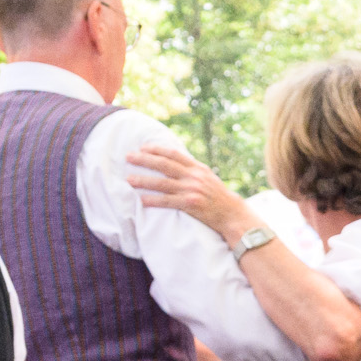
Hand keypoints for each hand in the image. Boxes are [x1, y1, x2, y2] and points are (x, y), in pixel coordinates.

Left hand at [128, 143, 258, 243]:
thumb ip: (192, 169)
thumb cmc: (218, 196)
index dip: (157, 149)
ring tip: (129, 179)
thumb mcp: (208, 177)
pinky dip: (154, 201)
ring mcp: (192, 190)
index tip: (142, 147)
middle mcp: (194, 177)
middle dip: (144, 160)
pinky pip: (168, 202)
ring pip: (163, 184)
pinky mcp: (190, 205)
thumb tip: (174, 160)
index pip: (174, 154)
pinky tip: (142, 200)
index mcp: (198, 168)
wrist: (232, 214)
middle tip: (128, 157)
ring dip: (144, 180)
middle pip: (165, 165)